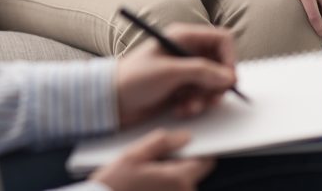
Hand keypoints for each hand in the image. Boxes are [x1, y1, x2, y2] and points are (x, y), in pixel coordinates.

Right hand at [90, 130, 214, 190]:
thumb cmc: (115, 183)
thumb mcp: (134, 154)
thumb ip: (162, 142)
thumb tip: (186, 136)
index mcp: (178, 179)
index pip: (206, 161)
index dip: (196, 150)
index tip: (183, 145)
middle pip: (193, 172)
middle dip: (178, 162)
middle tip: (153, 160)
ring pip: (182, 182)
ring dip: (169, 174)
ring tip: (145, 173)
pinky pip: (173, 190)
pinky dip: (163, 185)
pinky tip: (145, 182)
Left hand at [115, 24, 236, 127]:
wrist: (112, 100)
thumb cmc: (134, 78)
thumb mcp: (169, 72)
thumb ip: (201, 72)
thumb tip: (229, 77)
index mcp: (183, 37)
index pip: (222, 39)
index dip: (230, 58)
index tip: (229, 80)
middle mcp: (187, 51)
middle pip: (221, 64)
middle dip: (217, 84)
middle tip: (210, 98)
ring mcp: (185, 71)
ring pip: (213, 84)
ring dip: (205, 98)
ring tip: (188, 105)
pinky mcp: (182, 88)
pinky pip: (202, 96)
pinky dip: (195, 105)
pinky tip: (179, 109)